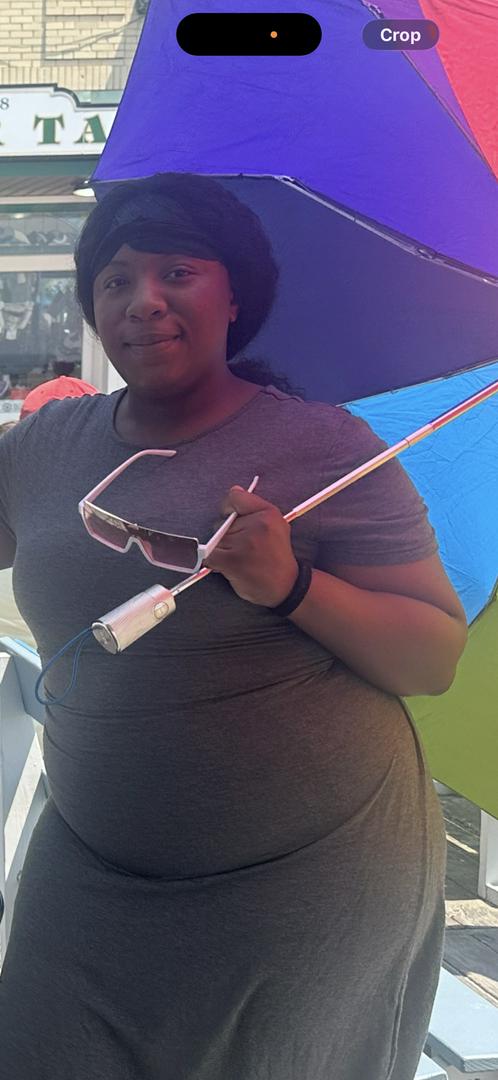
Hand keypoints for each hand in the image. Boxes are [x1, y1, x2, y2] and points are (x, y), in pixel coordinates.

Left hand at [204, 486, 298, 606]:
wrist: (286, 585)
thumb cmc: (277, 555)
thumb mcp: (277, 524)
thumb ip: (254, 507)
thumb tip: (234, 490)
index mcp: (268, 513)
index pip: (234, 497)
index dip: (227, 508)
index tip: (231, 518)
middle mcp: (257, 525)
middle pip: (221, 522)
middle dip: (226, 534)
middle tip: (242, 547)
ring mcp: (244, 543)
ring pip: (215, 539)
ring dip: (221, 549)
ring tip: (238, 558)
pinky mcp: (232, 561)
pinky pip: (209, 555)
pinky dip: (212, 560)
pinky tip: (225, 565)